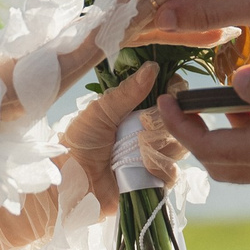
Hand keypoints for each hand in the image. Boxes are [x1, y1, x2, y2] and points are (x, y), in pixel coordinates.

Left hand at [59, 62, 189, 205]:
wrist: (72, 182)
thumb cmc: (79, 143)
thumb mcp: (100, 112)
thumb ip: (127, 92)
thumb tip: (152, 67)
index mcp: (134, 111)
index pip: (166, 97)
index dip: (173, 95)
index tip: (172, 93)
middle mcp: (146, 132)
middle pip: (176, 122)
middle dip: (164, 125)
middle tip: (143, 130)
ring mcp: (151, 156)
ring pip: (177, 146)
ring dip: (160, 148)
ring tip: (138, 152)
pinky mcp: (153, 179)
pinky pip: (172, 172)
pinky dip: (161, 169)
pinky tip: (145, 169)